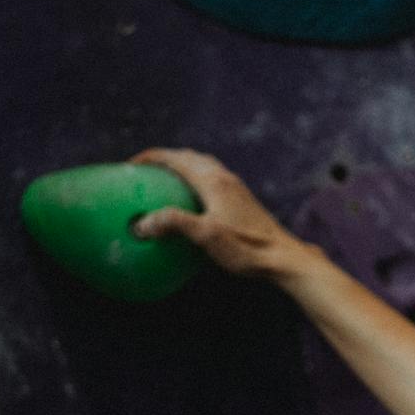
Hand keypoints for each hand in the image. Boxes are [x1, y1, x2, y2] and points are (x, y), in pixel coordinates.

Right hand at [130, 148, 310, 278]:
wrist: (282, 257)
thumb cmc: (246, 247)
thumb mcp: (206, 236)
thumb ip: (174, 224)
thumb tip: (143, 222)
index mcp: (213, 181)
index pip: (177, 159)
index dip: (153, 157)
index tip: (132, 164)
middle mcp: (224, 178)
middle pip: (190, 158)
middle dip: (166, 159)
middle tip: (145, 170)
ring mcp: (235, 188)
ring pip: (203, 167)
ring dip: (182, 167)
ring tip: (165, 182)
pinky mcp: (241, 200)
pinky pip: (212, 181)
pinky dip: (195, 181)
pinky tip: (191, 203)